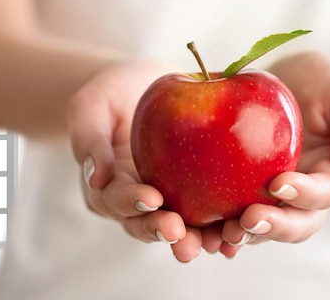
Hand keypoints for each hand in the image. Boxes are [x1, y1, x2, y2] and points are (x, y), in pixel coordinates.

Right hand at [66, 64, 217, 261]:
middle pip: (148, 223)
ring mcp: (167, 199)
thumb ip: (89, 140)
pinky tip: (240, 230)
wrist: (140, 87)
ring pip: (181, 226)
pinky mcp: (193, 192)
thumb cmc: (110, 94)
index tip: (151, 197)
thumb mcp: (89, 107)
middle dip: (165, 232)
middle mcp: (137, 201)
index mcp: (107, 186)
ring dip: (197, 237)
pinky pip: (208, 211)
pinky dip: (221, 223)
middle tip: (179, 233)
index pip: (117, 198)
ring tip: (214, 242)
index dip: (132, 201)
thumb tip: (96, 178)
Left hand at [216, 51, 329, 256]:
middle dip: (271, 227)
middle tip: (246, 221)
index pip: (322, 195)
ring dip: (241, 234)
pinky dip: (217, 223)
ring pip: (261, 225)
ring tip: (219, 233)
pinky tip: (199, 227)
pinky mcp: (245, 186)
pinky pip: (232, 208)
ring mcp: (273, 195)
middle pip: (292, 224)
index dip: (303, 194)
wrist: (300, 79)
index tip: (279, 183)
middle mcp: (303, 196)